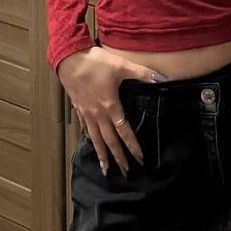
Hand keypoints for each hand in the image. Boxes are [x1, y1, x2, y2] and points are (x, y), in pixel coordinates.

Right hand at [58, 48, 160, 175]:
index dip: (132, 145)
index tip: (139, 158)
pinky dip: (89, 136)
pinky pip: (85, 126)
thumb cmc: (95, 62)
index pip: (124, 131)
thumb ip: (142, 73)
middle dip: (118, 156)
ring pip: (95, 138)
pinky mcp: (78, 107)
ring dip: (102, 154)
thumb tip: (161, 77)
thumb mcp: (121, 65)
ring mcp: (87, 112)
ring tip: (105, 169)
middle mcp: (98, 114)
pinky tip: (91, 140)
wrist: (70, 58)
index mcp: (110, 106)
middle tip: (125, 171)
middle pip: (110, 140)